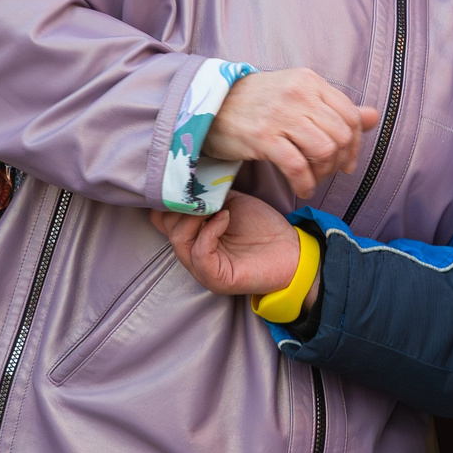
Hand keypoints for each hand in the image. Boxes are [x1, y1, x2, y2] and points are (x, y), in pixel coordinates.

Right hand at [151, 192, 305, 298]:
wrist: (291, 251)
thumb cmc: (262, 228)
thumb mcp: (230, 202)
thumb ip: (207, 194)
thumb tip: (190, 174)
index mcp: (192, 235)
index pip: (161, 218)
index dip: (168, 197)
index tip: (184, 178)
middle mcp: (192, 254)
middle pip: (166, 226)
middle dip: (181, 203)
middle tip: (200, 190)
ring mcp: (202, 269)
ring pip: (179, 239)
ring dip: (195, 216)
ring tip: (215, 205)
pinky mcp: (215, 278)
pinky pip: (199, 252)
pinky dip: (210, 231)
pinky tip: (225, 218)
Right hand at [201, 69, 377, 200]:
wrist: (210, 105)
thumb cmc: (257, 102)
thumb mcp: (298, 96)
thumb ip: (336, 107)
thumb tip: (374, 116)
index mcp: (310, 81)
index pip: (350, 115)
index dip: (354, 144)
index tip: (346, 161)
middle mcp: (299, 94)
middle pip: (341, 135)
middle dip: (340, 161)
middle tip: (328, 173)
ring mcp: (281, 115)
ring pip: (324, 150)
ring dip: (323, 173)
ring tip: (313, 179)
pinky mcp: (263, 137)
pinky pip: (298, 166)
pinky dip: (305, 183)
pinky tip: (302, 188)